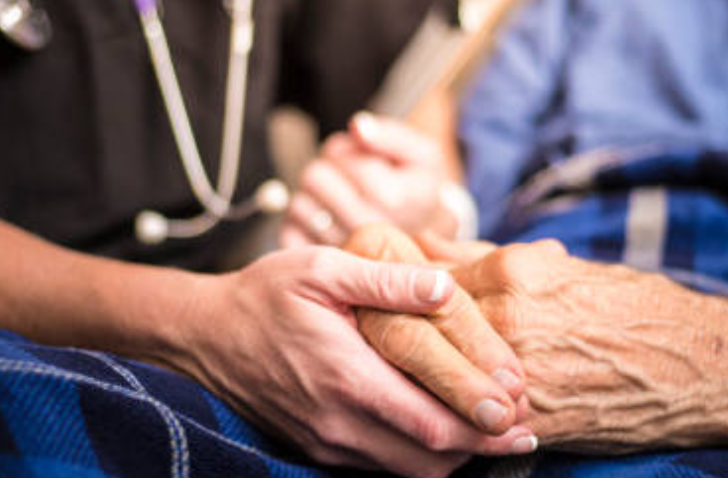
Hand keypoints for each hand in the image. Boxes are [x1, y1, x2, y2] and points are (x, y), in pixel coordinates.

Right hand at [162, 245, 535, 477]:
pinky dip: (418, 456)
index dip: (486, 427)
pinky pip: (380, 467)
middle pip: (430, 461)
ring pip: (408, 471)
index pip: (434, 424)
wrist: (203, 336)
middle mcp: (339, 423)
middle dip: (482, 449)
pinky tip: (440, 429)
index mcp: (347, 378)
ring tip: (491, 432)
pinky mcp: (317, 449)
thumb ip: (387, 280)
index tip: (524, 416)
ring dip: (453, 457)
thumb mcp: (323, 268)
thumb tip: (446, 289)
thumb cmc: (265, 295)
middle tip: (524, 431)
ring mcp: (326, 443)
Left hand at [280, 113, 455, 247]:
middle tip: (347, 177)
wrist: (426, 243)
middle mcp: (366, 229)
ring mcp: (343, 251)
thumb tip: (358, 127)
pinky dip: (301, 221)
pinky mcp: (323, 265)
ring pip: (298, 204)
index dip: (347, 149)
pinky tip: (327, 220)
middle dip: (327, 169)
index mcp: (392, 198)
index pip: (341, 157)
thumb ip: (390, 136)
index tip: (363, 158)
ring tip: (339, 199)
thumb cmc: (419, 192)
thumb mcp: (421, 156)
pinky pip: (290, 232)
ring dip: (313, 196)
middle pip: (314, 177)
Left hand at [369, 234, 727, 455]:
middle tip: (341, 329)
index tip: (355, 277)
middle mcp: (509, 323)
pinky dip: (437, 416)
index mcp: (514, 275)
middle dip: (368, 327)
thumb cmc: (636, 308)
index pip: (421, 274)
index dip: (381, 279)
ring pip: (429, 377)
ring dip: (393, 375)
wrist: (702, 367)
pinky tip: (415, 414)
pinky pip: (466, 421)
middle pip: (408, 326)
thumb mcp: (563, 268)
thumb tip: (431, 245)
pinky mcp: (533, 423)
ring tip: (364, 373)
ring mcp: (519, 376)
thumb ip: (491, 259)